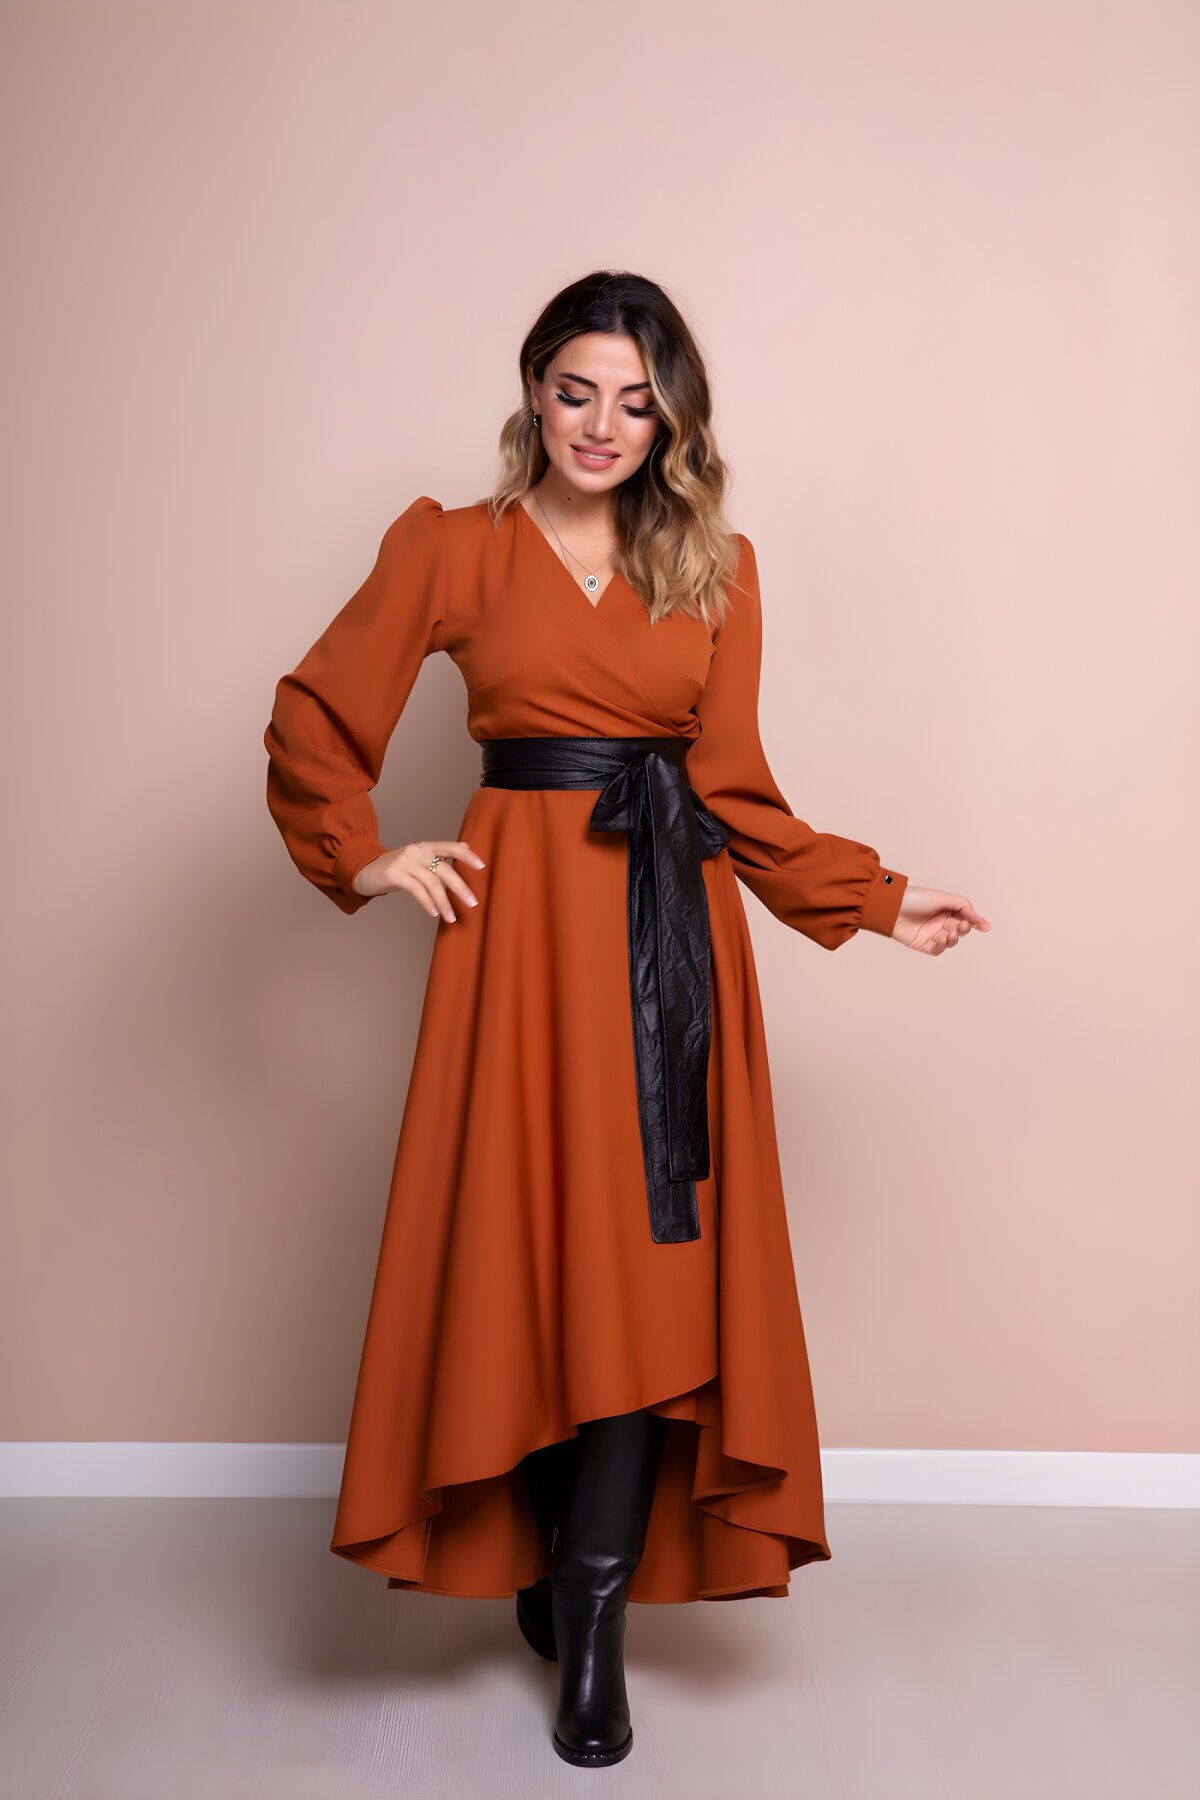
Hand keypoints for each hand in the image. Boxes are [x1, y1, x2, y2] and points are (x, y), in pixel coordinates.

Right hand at [352, 840, 484, 921]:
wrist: (365, 870)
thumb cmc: (397, 868)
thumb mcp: (419, 858)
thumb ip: (440, 854)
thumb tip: (466, 846)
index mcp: (425, 847)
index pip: (451, 847)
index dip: (467, 855)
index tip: (482, 866)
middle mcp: (416, 851)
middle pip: (444, 869)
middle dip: (460, 888)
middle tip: (473, 903)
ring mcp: (404, 862)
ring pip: (431, 883)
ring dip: (444, 902)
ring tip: (451, 917)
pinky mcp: (393, 874)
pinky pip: (416, 890)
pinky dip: (427, 902)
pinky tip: (434, 913)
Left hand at [890, 885, 990, 955]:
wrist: (892, 908)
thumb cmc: (916, 899)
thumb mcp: (943, 898)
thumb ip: (963, 907)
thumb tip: (978, 919)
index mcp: (946, 909)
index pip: (965, 918)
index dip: (976, 922)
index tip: (986, 927)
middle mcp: (940, 922)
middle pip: (959, 930)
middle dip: (964, 929)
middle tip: (961, 926)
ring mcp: (931, 934)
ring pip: (951, 941)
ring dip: (954, 938)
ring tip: (949, 933)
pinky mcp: (922, 944)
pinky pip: (938, 950)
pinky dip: (942, 946)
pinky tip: (940, 938)